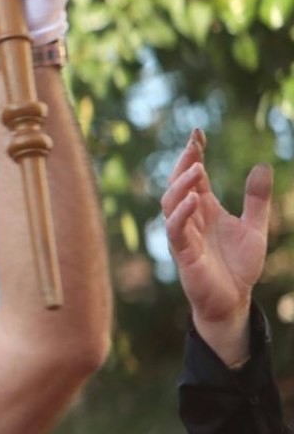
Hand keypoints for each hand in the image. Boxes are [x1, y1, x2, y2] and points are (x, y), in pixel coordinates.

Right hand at [163, 128, 273, 365]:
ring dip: (181, 185)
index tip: (198, 133)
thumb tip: (262, 165)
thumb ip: (257, 198)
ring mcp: (184, 235)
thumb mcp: (255, 226)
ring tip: (195, 168)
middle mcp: (191, 219)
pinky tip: (193, 199)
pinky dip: (181, 214)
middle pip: (178, 185)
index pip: (195, 176)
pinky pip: (176, 230)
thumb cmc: (239, 266)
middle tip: (194, 145)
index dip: (194, 155)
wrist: (233, 300)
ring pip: (172, 204)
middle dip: (184, 164)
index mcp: (205, 210)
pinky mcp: (184, 254)